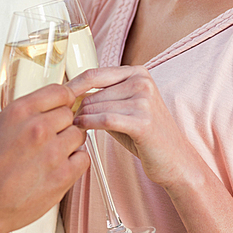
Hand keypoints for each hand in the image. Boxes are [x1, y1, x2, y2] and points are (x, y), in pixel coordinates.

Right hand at [0, 73, 88, 232]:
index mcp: (19, 112)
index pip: (60, 92)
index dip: (61, 100)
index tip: (58, 108)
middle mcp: (39, 129)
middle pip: (70, 113)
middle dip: (61, 123)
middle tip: (48, 136)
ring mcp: (53, 153)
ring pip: (79, 135)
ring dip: (69, 142)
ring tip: (50, 153)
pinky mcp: (63, 177)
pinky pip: (84, 159)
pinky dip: (75, 162)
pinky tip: (58, 167)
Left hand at [68, 66, 196, 189]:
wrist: (175, 160)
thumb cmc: (145, 136)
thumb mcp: (124, 108)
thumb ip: (101, 98)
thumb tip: (68, 96)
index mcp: (138, 73)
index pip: (94, 74)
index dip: (72, 87)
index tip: (57, 98)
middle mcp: (142, 82)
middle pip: (92, 92)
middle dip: (77, 108)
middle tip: (70, 121)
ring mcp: (144, 100)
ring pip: (95, 106)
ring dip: (82, 119)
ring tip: (79, 130)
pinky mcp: (142, 121)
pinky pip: (104, 119)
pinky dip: (88, 125)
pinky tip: (83, 130)